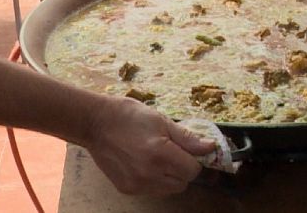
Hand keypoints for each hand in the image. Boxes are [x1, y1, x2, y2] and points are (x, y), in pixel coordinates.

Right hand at [84, 97, 215, 194]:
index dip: (193, 158)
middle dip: (182, 168)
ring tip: (155, 156)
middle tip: (171, 151)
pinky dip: (154, 180)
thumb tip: (211, 148)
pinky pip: (152, 190)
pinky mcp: (127, 189)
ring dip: (169, 176)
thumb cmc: (128, 116)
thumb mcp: (161, 120)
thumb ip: (187, 138)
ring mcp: (137, 184)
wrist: (95, 123)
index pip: (193, 170)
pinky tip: (143, 163)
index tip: (185, 148)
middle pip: (183, 183)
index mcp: (160, 153)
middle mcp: (149, 174)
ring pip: (168, 189)